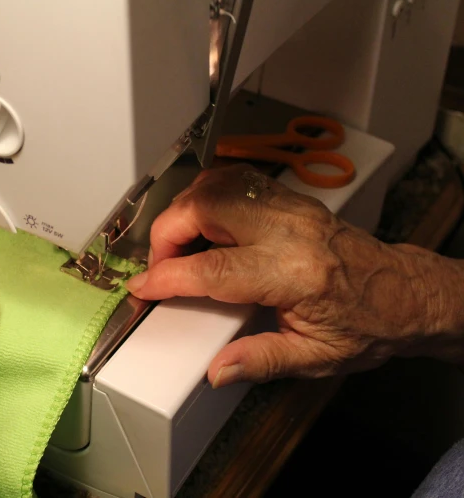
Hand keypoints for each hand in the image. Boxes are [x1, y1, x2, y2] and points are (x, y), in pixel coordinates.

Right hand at [126, 165, 463, 387]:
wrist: (405, 294)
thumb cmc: (367, 324)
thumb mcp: (316, 358)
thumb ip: (261, 362)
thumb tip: (217, 369)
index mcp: (294, 274)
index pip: (212, 269)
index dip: (168, 277)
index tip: (144, 287)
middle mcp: (290, 231)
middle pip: (206, 207)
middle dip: (166, 232)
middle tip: (160, 263)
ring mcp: (291, 208)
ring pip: (218, 184)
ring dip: (184, 209)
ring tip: (177, 242)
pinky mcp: (291, 199)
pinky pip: (236, 180)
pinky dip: (207, 194)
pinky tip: (201, 218)